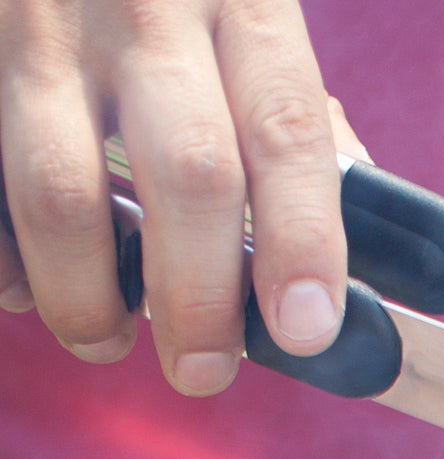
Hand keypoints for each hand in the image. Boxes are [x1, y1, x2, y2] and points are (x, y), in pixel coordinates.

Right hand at [0, 0, 344, 393]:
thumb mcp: (242, 7)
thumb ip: (286, 114)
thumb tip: (341, 250)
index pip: (287, 131)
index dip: (303, 243)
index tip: (303, 329)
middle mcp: (144, 4)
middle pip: (188, 173)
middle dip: (200, 300)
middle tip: (201, 368)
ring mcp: (42, 24)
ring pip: (63, 192)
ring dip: (88, 298)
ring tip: (105, 335)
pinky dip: (7, 260)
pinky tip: (26, 284)